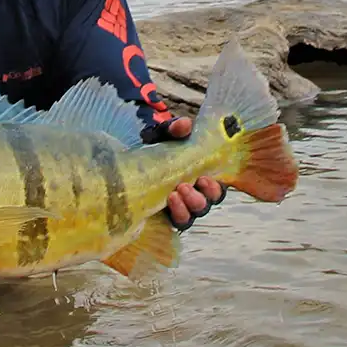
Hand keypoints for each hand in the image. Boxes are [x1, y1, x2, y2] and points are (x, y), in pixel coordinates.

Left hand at [157, 116, 225, 230]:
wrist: (131, 162)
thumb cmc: (155, 149)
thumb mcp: (164, 136)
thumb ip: (175, 129)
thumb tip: (184, 124)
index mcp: (200, 179)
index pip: (215, 189)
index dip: (214, 187)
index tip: (204, 178)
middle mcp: (193, 197)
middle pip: (205, 206)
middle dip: (198, 198)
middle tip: (185, 186)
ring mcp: (179, 210)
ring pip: (192, 216)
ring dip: (187, 206)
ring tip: (175, 193)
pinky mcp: (165, 218)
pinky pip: (178, 222)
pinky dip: (177, 212)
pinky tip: (169, 200)